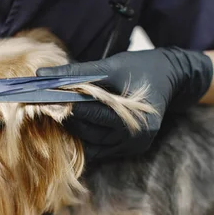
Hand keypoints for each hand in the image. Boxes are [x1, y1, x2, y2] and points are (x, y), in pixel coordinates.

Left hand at [37, 47, 212, 160]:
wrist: (172, 78)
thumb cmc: (141, 67)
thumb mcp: (111, 65)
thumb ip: (76, 72)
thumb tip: (42, 74)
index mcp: (132, 116)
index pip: (90, 113)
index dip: (65, 104)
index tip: (41, 97)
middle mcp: (134, 137)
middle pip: (88, 131)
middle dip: (66, 116)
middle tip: (43, 103)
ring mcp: (133, 146)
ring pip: (90, 143)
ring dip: (74, 128)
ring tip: (57, 111)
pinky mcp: (130, 150)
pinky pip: (99, 148)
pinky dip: (86, 137)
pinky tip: (75, 123)